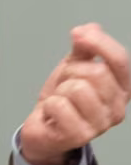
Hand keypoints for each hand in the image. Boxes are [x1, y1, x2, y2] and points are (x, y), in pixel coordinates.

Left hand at [21, 23, 129, 164]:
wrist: (43, 129)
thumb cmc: (63, 100)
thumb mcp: (74, 68)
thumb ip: (84, 48)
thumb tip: (90, 28)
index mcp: (121, 89)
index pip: (120, 60)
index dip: (99, 42)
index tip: (77, 34)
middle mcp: (117, 109)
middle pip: (96, 73)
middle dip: (71, 72)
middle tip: (64, 85)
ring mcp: (99, 125)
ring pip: (77, 88)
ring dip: (60, 90)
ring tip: (59, 101)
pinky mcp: (79, 136)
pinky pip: (59, 105)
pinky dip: (49, 105)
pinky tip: (52, 115)